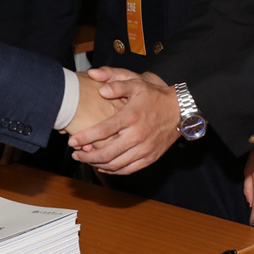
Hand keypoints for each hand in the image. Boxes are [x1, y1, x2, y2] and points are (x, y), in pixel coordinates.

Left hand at [67, 68, 181, 174]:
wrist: (181, 111)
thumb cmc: (156, 96)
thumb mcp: (138, 83)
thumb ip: (117, 83)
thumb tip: (100, 87)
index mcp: (131, 117)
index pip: (103, 131)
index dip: (85, 137)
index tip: (72, 141)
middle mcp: (137, 136)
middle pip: (107, 153)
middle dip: (87, 156)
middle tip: (75, 154)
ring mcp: (144, 149)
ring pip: (116, 164)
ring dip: (97, 164)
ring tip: (85, 160)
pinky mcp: (150, 158)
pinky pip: (128, 169)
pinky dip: (113, 170)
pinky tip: (103, 166)